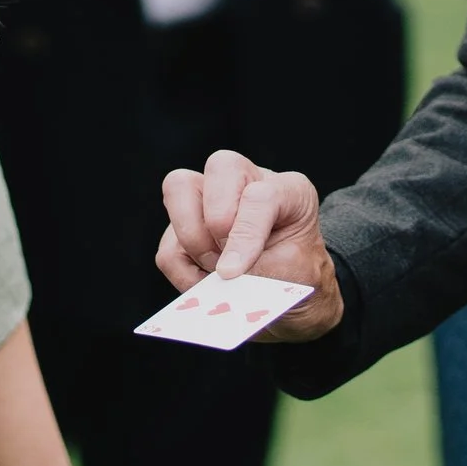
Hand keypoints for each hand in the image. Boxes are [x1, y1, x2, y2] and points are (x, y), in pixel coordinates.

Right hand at [157, 149, 342, 342]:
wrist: (291, 299)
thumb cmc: (298, 281)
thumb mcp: (295, 278)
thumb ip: (260, 271)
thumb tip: (220, 275)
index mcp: (289, 191)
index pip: (261, 196)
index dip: (244, 234)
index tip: (233, 271)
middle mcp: (249, 182)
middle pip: (220, 166)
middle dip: (215, 219)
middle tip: (226, 263)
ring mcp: (212, 198)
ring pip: (179, 189)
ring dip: (194, 243)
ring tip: (218, 276)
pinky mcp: (186, 224)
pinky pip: (168, 244)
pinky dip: (182, 271)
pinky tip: (207, 285)